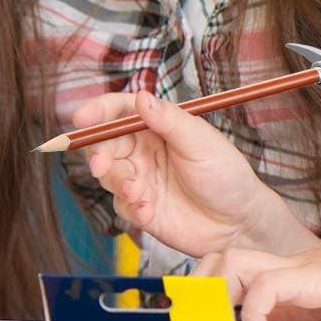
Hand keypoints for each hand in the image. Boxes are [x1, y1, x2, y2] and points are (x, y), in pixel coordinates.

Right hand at [75, 89, 313, 258]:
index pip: (119, 111)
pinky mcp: (139, 208)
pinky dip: (130, 207)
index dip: (98, 111)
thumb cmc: (226, 175)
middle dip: (98, 153)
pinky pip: (120, 204)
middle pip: (104, 144)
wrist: (239, 224)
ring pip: (108, 175)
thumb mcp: (200, 142)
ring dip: (117, 183)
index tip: (82, 118)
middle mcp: (143, 150)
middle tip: (102, 165)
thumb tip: (141, 97)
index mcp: (156, 126)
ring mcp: (139, 179)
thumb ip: (168, 120)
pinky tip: (149, 211)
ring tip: (140, 193)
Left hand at [196, 226, 320, 320]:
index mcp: (282, 272)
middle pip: (221, 258)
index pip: (231, 268)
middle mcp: (281, 265)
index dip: (210, 289)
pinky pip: (266, 286)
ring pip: (233, 262)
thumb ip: (298, 315)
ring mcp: (294, 267)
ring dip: (217, 293)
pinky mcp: (310, 277)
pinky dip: (253, 311)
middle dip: (201, 287)